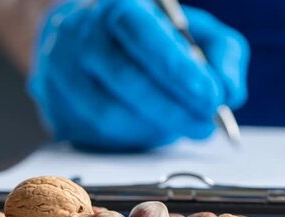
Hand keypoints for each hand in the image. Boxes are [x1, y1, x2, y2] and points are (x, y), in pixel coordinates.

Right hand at [29, 0, 248, 150]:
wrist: (92, 46)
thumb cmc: (153, 39)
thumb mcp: (198, 34)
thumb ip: (223, 55)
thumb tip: (230, 91)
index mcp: (120, 6)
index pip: (142, 33)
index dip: (177, 68)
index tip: (211, 96)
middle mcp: (81, 33)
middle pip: (125, 77)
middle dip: (173, 107)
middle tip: (206, 122)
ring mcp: (61, 70)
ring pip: (109, 112)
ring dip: (156, 126)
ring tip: (188, 125)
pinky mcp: (54, 105)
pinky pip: (97, 132)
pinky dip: (134, 136)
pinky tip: (154, 126)